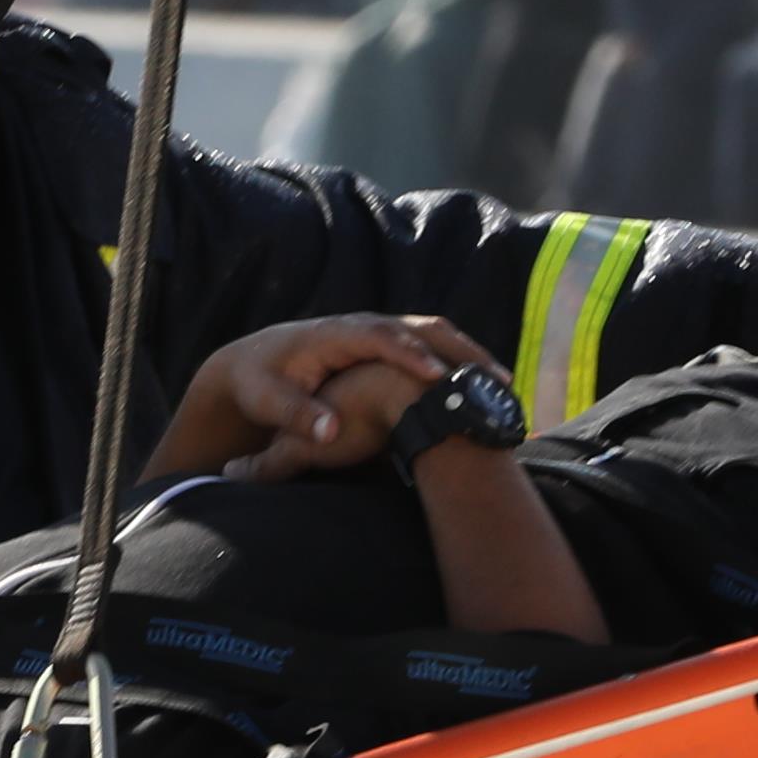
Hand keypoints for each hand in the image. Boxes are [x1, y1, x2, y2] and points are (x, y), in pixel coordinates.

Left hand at [163, 312, 497, 482]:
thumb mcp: (268, 400)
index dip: (411, 355)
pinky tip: (488, 388)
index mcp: (334, 335)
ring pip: (435, 333)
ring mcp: (379, 331)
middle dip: (458, 352)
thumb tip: (330, 430)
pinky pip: (435, 345)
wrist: (255, 360)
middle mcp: (363, 326)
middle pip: (420, 329)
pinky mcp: (389, 343)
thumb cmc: (261, 383)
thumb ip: (297, 414)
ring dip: (469, 356)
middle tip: (492, 381)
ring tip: (503, 386)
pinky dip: (463, 361)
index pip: (380, 338)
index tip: (439, 378)